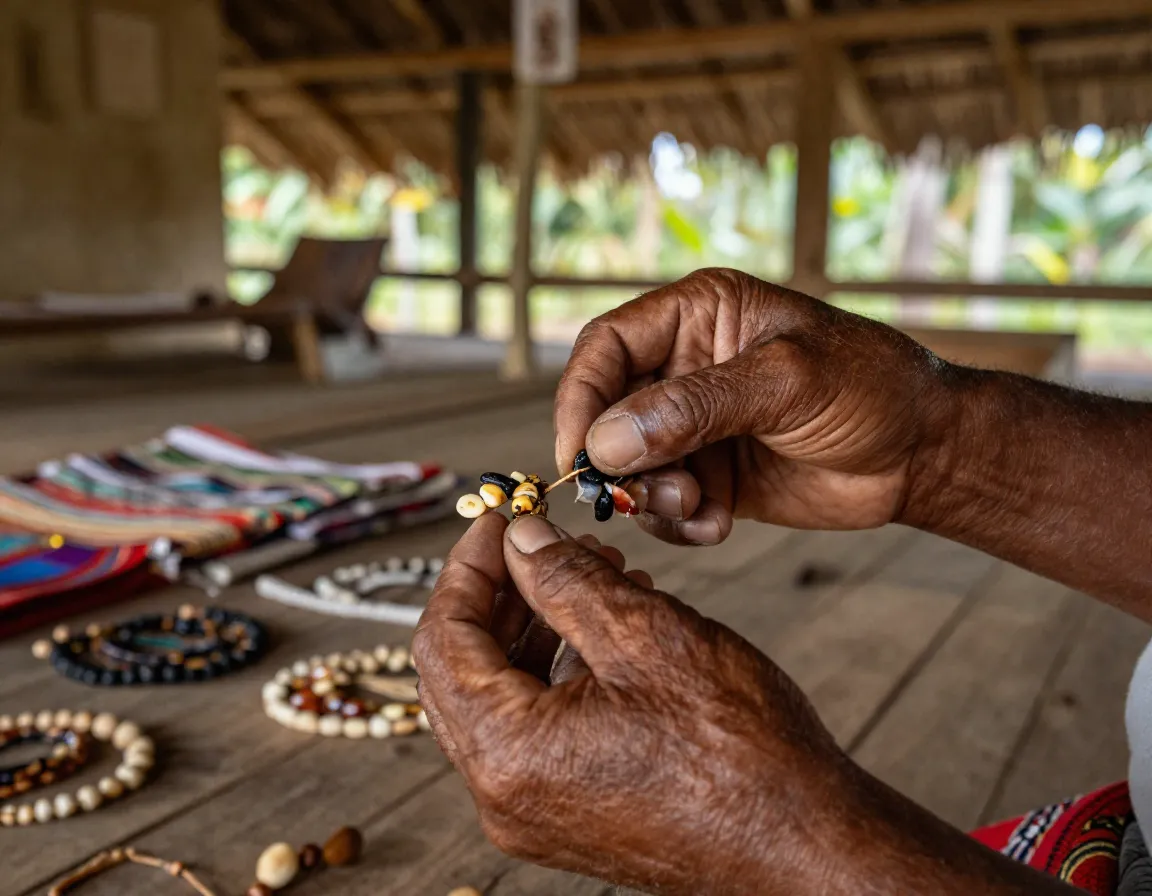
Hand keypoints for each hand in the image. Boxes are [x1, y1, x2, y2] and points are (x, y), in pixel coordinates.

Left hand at [414, 513, 853, 895]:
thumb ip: (565, 581)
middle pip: (464, 670)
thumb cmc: (742, 752)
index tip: (499, 520)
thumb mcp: (648, 637)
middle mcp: (505, 794)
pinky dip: (559, 670)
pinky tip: (609, 629)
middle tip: (542, 542)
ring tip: (593, 574)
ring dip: (535, 627)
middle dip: (500, 594)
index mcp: (508, 752)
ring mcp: (536, 812)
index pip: (442, 639)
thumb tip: (521, 540)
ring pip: (503, 697)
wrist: (808, 846)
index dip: (466, 566)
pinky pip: (538, 729)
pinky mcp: (571, 816)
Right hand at [555, 268, 954, 544]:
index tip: (580, 453)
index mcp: (698, 316)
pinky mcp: (711, 476)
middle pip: (606, 412)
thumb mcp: (785, 382)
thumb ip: (696, 407)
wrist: (925, 452)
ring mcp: (696, 426)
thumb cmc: (870, 386)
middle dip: (615, 461)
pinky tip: (718, 525)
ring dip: (651, 498)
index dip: (582, 397)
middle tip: (634, 496)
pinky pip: (664, 504)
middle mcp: (685, 368)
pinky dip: (679, 522)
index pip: (606, 347)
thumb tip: (607, 441)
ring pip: (630, 466)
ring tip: (698, 508)